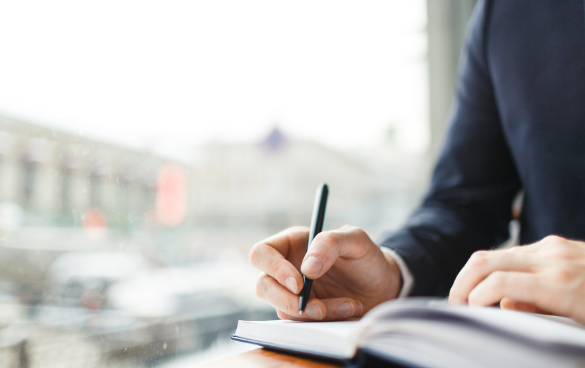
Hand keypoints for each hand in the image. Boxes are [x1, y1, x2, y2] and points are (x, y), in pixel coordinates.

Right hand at [249, 225, 401, 320]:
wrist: (382, 285)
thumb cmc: (365, 256)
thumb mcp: (355, 240)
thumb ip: (330, 243)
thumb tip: (307, 268)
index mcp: (291, 244)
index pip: (262, 253)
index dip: (273, 268)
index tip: (299, 283)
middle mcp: (286, 269)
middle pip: (263, 286)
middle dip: (288, 301)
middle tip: (318, 308)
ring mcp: (292, 294)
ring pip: (283, 309)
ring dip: (315, 313)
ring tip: (349, 305)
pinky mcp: (303, 314)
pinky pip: (302, 323)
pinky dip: (326, 320)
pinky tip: (349, 309)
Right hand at [449, 235, 584, 323]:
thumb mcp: (579, 324)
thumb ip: (538, 314)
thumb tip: (505, 304)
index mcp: (560, 284)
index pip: (499, 283)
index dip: (475, 297)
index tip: (469, 312)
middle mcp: (551, 259)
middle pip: (485, 261)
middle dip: (462, 282)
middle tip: (455, 302)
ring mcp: (551, 246)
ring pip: (495, 254)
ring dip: (476, 274)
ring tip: (471, 295)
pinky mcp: (553, 242)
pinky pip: (514, 252)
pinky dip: (498, 268)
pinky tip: (498, 284)